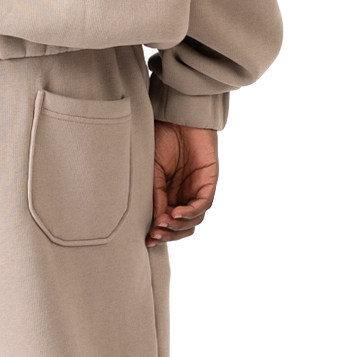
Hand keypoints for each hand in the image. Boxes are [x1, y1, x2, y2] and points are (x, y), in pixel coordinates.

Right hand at [148, 122, 218, 245]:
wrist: (176, 117)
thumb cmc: (162, 139)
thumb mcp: (152, 171)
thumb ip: (156, 195)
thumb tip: (156, 221)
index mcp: (170, 195)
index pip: (168, 223)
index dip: (159, 234)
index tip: (146, 240)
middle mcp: (185, 195)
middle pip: (183, 227)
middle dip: (169, 235)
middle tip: (155, 236)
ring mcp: (198, 190)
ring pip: (194, 220)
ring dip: (178, 226)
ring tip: (163, 224)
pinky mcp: (209, 182)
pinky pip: (203, 204)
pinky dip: (190, 212)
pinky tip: (176, 214)